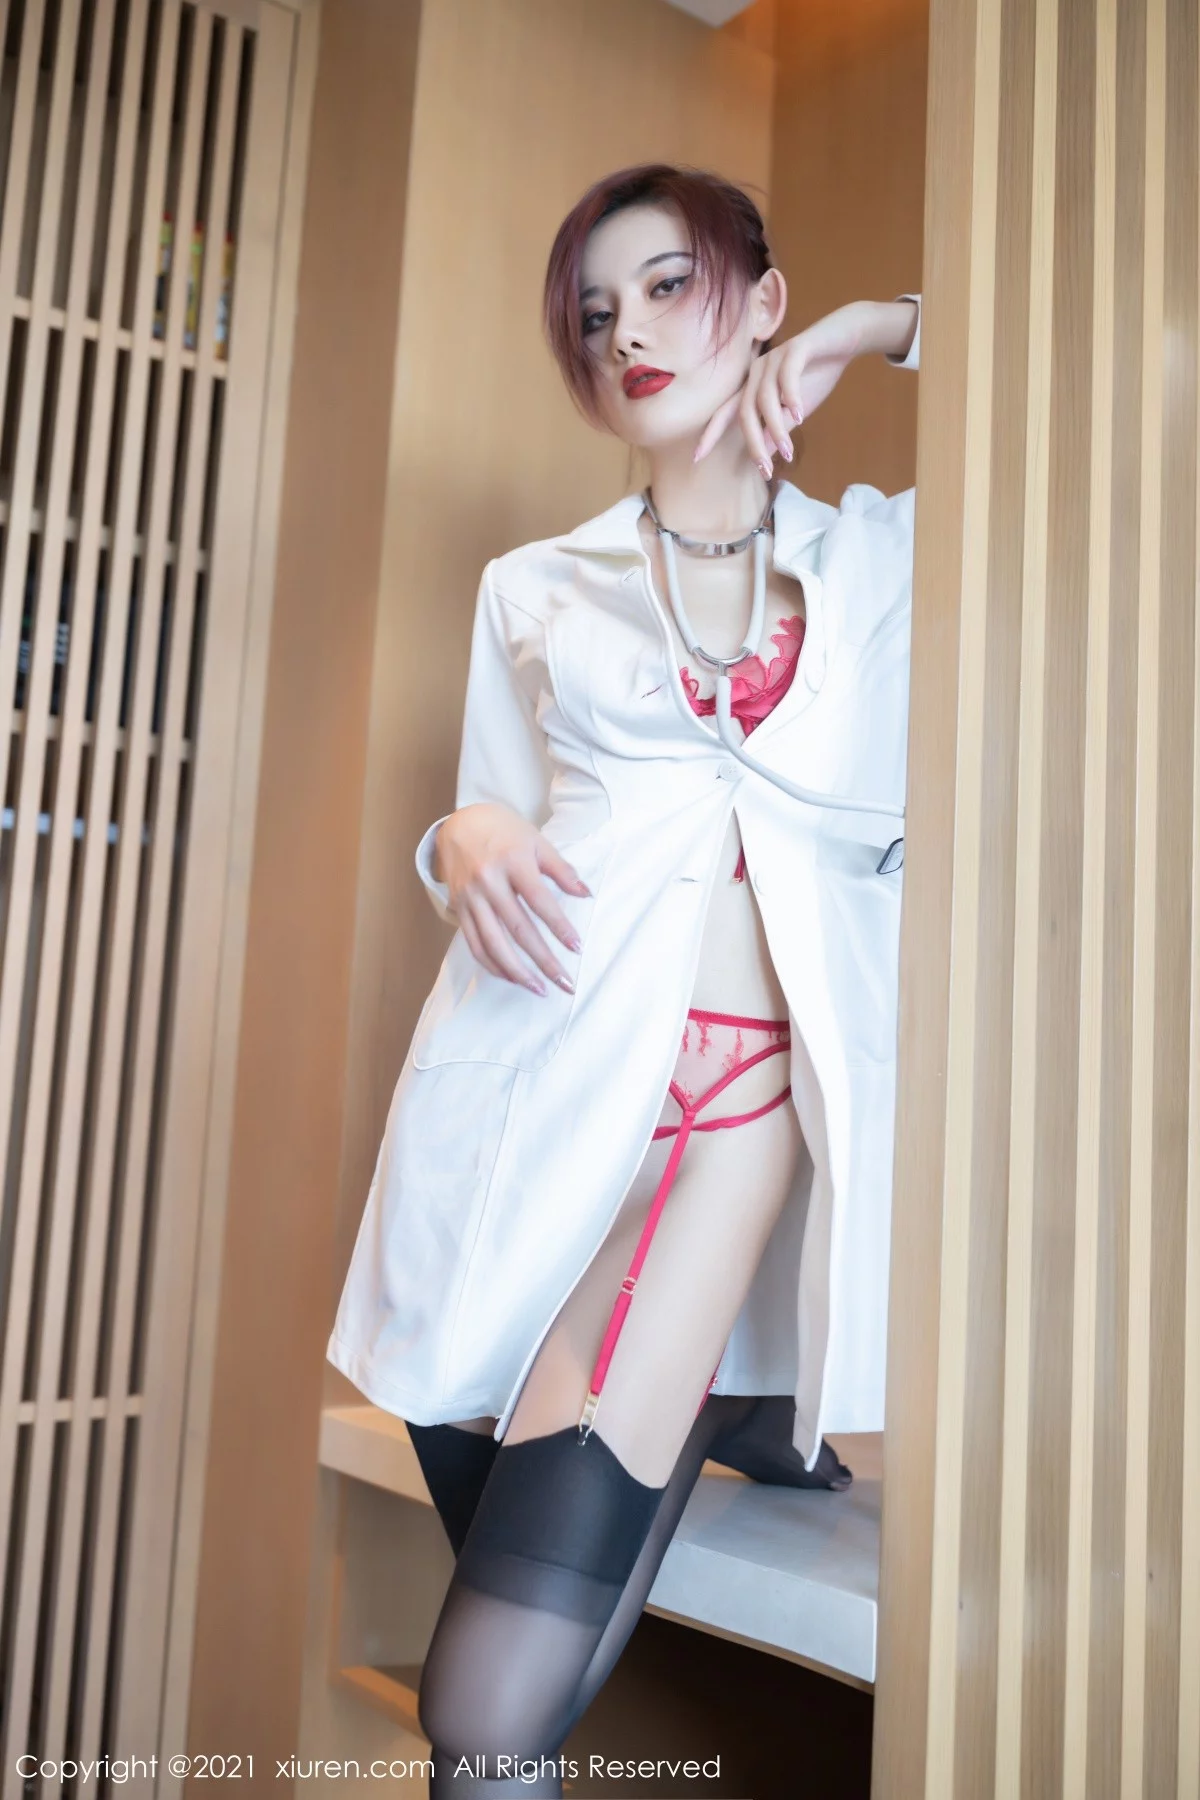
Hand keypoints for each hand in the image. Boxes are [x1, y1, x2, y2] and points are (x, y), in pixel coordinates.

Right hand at [434, 802, 590, 995]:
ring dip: (517, 971)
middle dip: (543, 960)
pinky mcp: (459, 909)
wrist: (459, 825)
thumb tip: (585, 894)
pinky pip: (474, 944)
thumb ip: (561, 869)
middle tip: (564, 982)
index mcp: (512, 862)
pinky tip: (511, 977)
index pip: (539, 901)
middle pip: (519, 929)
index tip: (576, 948)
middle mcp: (489, 882)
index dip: (559, 926)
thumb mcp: (536, 841)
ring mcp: (471, 898)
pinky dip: (492, 964)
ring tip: (539, 989)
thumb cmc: (505, 832)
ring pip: (493, 943)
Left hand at [694, 298, 916, 473]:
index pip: (727, 412)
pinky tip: (800, 415)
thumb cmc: (817, 376)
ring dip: (776, 428)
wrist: (844, 340)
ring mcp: (774, 358)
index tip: (696, 457)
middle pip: (745, 412)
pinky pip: (787, 376)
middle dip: (754, 444)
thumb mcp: (794, 412)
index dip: (711, 434)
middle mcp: (758, 372)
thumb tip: (764, 457)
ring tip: (789, 451)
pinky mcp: (796, 349)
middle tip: (765, 470)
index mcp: (754, 386)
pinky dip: (792, 397)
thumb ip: (777, 431)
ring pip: (766, 399)